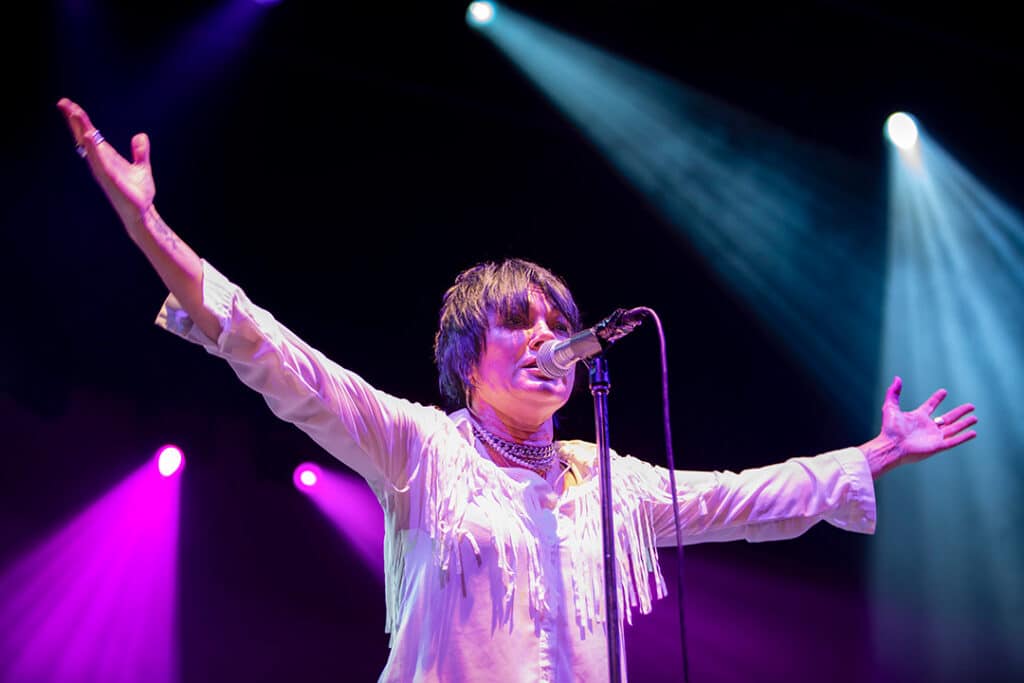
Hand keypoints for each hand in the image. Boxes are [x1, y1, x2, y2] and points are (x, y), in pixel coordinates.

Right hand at [57, 98, 155, 227]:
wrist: (142, 212)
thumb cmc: (138, 193)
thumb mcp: (142, 168)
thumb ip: (140, 152)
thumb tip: (140, 136)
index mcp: (106, 157)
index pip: (90, 134)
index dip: (80, 120)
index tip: (69, 105)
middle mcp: (101, 161)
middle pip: (84, 136)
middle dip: (74, 120)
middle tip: (63, 103)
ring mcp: (103, 169)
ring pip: (88, 146)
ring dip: (81, 129)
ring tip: (74, 113)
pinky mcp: (109, 178)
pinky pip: (99, 160)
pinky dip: (93, 148)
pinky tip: (88, 136)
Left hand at [861, 376, 977, 478]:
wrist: (891, 446)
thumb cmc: (889, 429)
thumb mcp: (890, 407)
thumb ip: (893, 393)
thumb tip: (897, 378)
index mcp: (918, 417)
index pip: (930, 406)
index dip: (937, 399)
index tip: (943, 392)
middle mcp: (928, 427)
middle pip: (948, 418)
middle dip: (960, 412)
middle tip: (971, 406)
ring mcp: (934, 437)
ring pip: (954, 428)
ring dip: (965, 423)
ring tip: (975, 418)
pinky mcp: (938, 446)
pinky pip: (954, 440)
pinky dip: (964, 437)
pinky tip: (973, 432)